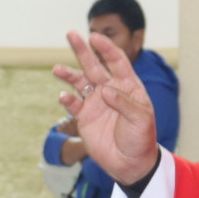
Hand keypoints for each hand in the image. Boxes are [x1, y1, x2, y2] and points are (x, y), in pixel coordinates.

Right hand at [53, 31, 157, 184]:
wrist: (130, 163)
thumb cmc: (141, 139)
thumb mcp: (141, 119)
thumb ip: (124, 103)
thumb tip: (104, 91)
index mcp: (127, 86)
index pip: (116, 61)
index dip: (106, 49)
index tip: (94, 37)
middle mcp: (109, 90)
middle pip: (94, 65)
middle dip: (82, 50)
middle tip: (71, 34)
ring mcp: (95, 103)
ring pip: (79, 82)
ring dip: (68, 74)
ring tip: (57, 69)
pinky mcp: (84, 117)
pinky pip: (73, 104)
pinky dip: (67, 99)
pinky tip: (63, 97)